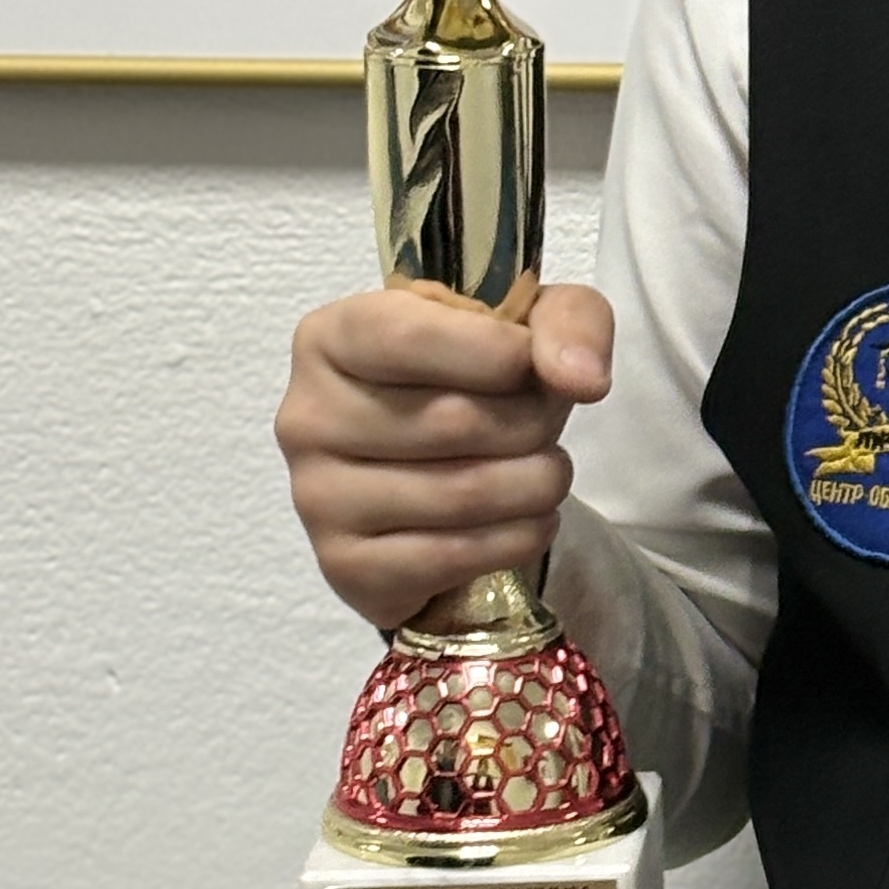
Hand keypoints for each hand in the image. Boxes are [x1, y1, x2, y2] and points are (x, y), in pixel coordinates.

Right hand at [277, 282, 614, 633]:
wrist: (444, 477)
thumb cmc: (476, 383)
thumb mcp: (530, 325)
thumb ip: (568, 321)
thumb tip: (582, 379)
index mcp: (332, 336)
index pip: (415, 338)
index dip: (502, 355)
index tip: (534, 367)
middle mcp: (306, 416)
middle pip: (454, 421)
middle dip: (533, 424)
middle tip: (545, 426)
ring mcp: (316, 498)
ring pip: (462, 493)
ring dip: (537, 484)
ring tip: (545, 472)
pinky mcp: (344, 567)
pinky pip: (453, 557)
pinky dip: (518, 537)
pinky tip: (526, 519)